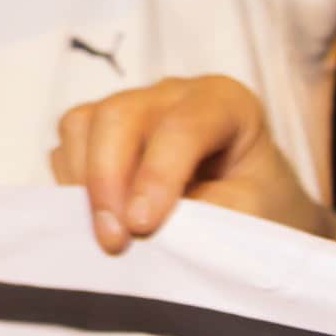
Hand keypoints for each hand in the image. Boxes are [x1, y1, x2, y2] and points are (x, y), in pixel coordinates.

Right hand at [50, 74, 326, 255]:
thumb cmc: (267, 210)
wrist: (262, 212)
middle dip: (108, 179)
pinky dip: (74, 184)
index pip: (181, 127)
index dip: (156, 175)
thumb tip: (146, 224)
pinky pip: (69, 145)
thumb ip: (208, 214)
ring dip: (85, 183)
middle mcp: (174, 94)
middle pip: (119, 116)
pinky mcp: (104, 131)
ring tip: (106, 233)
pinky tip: (99, 217)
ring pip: (84, 124)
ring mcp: (134, 107)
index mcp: (225, 102)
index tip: (143, 227)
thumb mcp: (256, 215)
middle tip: (114, 240)